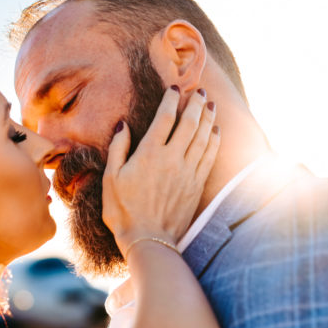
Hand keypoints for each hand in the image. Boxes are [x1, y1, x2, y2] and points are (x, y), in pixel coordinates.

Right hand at [102, 86, 219, 254]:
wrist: (148, 240)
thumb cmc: (123, 211)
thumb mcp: (111, 179)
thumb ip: (118, 148)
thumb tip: (124, 125)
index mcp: (149, 153)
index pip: (165, 118)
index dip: (171, 100)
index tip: (174, 88)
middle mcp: (172, 158)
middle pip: (189, 123)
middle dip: (196, 104)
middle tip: (200, 91)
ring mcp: (188, 171)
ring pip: (203, 137)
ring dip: (208, 118)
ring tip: (211, 104)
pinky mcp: (197, 185)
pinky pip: (209, 156)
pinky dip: (214, 141)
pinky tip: (216, 132)